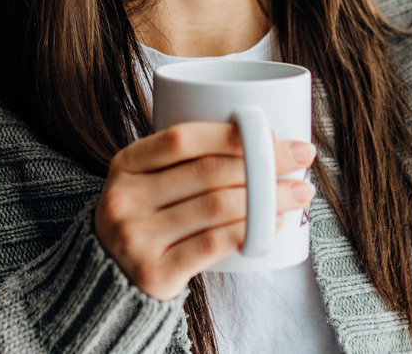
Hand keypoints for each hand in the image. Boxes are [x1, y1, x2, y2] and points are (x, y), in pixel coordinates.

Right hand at [94, 122, 316, 299]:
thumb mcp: (146, 181)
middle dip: (264, 163)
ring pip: (217, 207)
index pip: (182, 139)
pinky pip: (213, 245)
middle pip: (208, 172)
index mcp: (125, 165)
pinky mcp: (155, 273)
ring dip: (268, 198)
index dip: (231, 133)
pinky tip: (274, 224)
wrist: (110, 278)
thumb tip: (264, 138)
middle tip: (302, 159)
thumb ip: (184, 160)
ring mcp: (137, 238)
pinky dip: (250, 231)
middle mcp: (125, 199)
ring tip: (299, 192)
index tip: (273, 133)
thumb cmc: (147, 219)